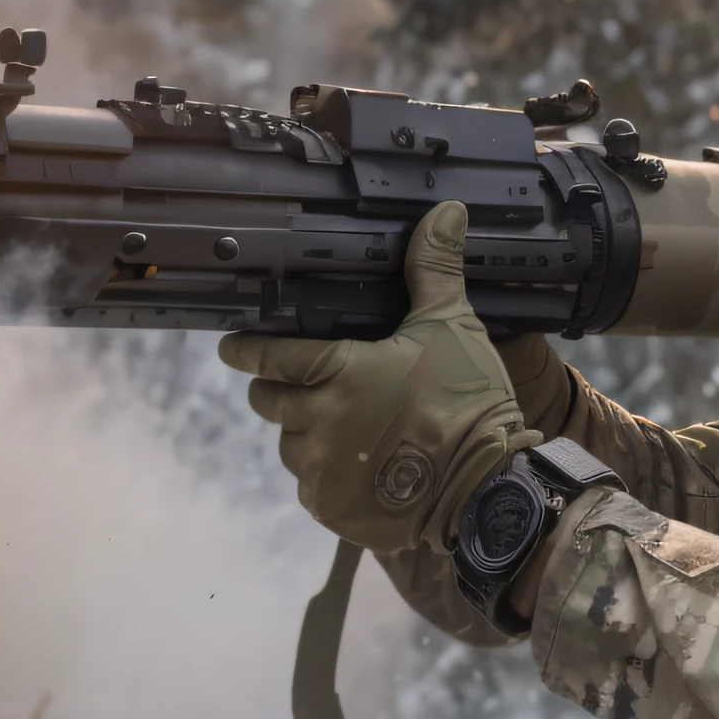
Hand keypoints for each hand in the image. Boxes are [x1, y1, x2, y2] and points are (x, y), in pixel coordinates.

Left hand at [219, 200, 539, 552]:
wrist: (487, 488)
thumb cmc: (468, 400)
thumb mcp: (452, 327)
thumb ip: (434, 270)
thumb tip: (446, 210)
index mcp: (338, 371)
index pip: (269, 356)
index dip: (245, 350)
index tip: (231, 347)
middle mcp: (317, 421)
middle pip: (268, 403)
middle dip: (278, 391)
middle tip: (302, 387)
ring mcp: (321, 470)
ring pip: (289, 445)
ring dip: (306, 434)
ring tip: (343, 430)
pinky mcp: (332, 508)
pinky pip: (312, 487)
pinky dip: (328, 476)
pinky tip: (361, 469)